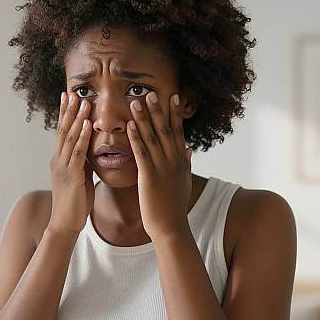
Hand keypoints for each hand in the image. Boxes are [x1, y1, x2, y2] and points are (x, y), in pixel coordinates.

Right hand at [48, 91, 94, 234]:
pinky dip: (82, 137)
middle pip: (63, 130)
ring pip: (69, 138)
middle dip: (68, 110)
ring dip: (76, 118)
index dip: (65, 114)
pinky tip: (86, 125)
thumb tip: (90, 150)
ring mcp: (63, 167)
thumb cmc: (74, 203)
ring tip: (82, 101)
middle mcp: (58, 160)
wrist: (65, 224)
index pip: (62, 132)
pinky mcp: (71, 176)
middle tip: (72, 92)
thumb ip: (82, 163)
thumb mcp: (79, 178)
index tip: (69, 97)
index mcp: (60, 160)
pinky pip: (77, 153)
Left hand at [126, 92, 192, 239]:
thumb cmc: (175, 206)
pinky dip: (136, 139)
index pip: (178, 132)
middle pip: (166, 130)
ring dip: (144, 119)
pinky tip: (130, 126)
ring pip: (153, 138)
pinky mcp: (150, 178)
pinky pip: (142, 154)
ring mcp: (163, 169)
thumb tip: (189, 149)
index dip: (175, 114)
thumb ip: (186, 163)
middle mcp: (174, 161)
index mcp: (181, 161)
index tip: (172, 97)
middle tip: (150, 93)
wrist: (171, 227)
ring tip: (136, 102)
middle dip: (158, 111)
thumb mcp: (184, 181)